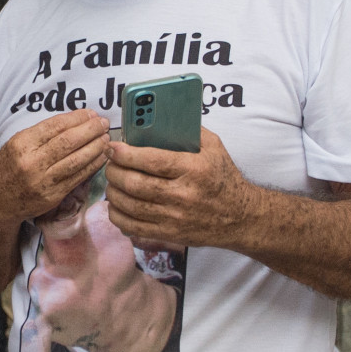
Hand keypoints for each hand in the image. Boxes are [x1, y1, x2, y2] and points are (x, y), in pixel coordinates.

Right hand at [0, 111, 109, 226]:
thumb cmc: (8, 168)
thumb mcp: (16, 144)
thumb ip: (41, 134)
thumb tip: (73, 121)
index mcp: (22, 144)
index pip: (55, 126)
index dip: (76, 118)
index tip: (90, 113)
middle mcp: (32, 162)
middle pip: (68, 142)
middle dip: (90, 130)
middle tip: (104, 123)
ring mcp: (43, 181)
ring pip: (76, 160)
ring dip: (96, 147)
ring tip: (107, 138)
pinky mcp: (53, 196)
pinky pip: (78, 178)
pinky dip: (93, 165)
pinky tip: (102, 156)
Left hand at [104, 128, 256, 249]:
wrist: (240, 217)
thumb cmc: (223, 178)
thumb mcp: (214, 148)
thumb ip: (189, 130)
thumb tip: (157, 117)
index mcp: (194, 169)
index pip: (152, 161)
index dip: (126, 154)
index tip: (113, 148)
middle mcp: (184, 194)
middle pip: (136, 184)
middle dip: (114, 172)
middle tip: (110, 164)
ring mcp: (176, 217)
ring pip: (131, 206)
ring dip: (113, 192)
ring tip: (112, 182)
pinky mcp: (170, 234)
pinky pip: (134, 227)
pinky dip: (118, 216)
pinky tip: (116, 206)